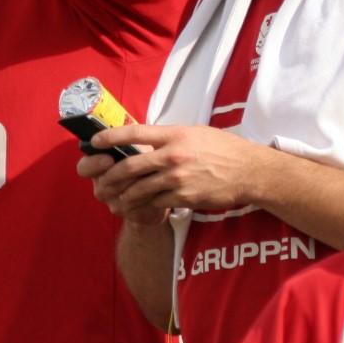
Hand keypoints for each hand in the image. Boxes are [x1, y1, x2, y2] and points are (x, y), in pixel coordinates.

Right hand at [76, 150, 168, 226]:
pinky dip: (145, 195)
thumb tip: (129, 144)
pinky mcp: (125, 213)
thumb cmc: (146, 160)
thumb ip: (129, 144)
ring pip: (119, 194)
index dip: (94, 164)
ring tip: (153, 174)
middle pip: (104, 182)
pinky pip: (132, 206)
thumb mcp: (138, 148)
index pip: (84, 167)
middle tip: (142, 166)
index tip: (109, 159)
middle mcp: (100, 186)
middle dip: (123, 173)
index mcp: (97, 167)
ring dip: (136, 183)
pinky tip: (156, 188)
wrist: (161, 187)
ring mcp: (111, 202)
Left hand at [77, 123, 273, 213]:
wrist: (249, 172)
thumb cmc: (225, 150)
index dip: (110, 137)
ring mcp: (177, 177)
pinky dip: (141, 207)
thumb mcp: (198, 134)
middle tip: (100, 181)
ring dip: (122, 196)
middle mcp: (173, 155)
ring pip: (138, 188)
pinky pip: (154, 203)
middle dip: (110, 175)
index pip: (134, 133)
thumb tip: (150, 139)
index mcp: (175, 134)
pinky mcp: (183, 196)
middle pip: (130, 165)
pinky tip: (135, 209)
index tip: (94, 142)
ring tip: (114, 200)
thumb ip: (172, 137)